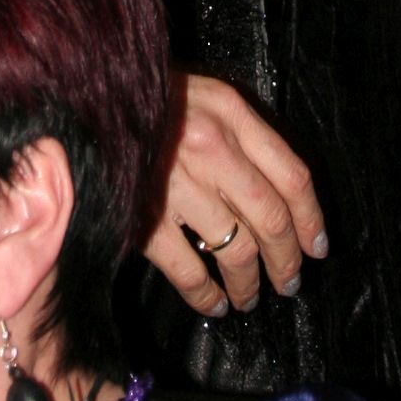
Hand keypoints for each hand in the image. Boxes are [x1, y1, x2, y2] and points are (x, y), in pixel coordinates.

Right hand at [144, 72, 326, 316]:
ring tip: (250, 297)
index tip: (318, 247)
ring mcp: (178, 185)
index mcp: (231, 114)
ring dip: (250, 283)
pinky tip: (214, 305)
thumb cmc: (148, 98)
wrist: (83, 102)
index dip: (312, 218)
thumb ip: (240, 132)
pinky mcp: (144, 218)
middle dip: (287, 260)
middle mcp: (212, 148)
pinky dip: (206, 296)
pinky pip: (189, 271)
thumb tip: (278, 193)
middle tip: (290, 282)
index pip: (293, 175)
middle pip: (271, 218)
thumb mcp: (203, 95)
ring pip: (237, 250)